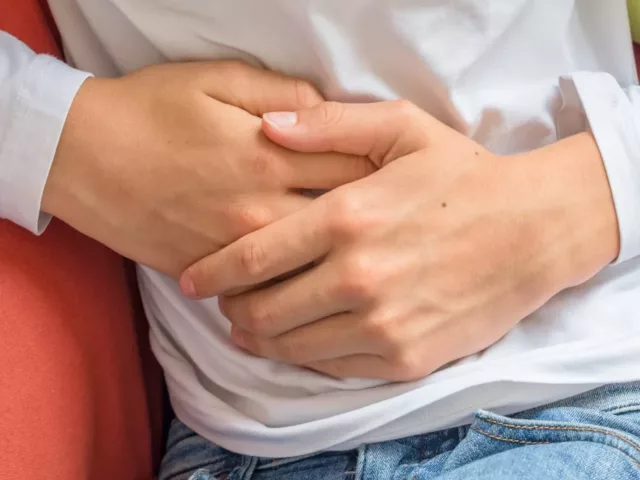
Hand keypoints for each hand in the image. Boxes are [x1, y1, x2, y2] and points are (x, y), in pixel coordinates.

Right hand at [42, 62, 372, 276]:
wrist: (84, 155)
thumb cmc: (153, 108)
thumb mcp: (220, 80)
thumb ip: (286, 96)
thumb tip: (330, 116)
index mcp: (270, 155)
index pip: (352, 169)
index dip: (390, 179)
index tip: (411, 186)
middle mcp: (260, 208)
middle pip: (339, 226)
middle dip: (379, 229)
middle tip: (403, 232)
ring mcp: (234, 246)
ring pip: (307, 268)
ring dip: (343, 267)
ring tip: (371, 268)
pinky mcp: (208, 268)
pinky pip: (264, 289)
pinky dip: (295, 290)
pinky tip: (317, 290)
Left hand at [182, 100, 618, 380]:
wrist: (532, 231)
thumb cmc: (464, 178)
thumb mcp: (402, 129)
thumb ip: (329, 126)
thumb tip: (266, 128)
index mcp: (347, 218)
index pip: (252, 258)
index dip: (212, 274)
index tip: (192, 281)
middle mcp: (358, 277)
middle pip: (262, 310)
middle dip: (231, 309)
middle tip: (226, 303)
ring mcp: (382, 325)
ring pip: (291, 346)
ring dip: (260, 338)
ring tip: (251, 327)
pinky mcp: (405, 358)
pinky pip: (333, 367)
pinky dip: (305, 356)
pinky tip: (300, 341)